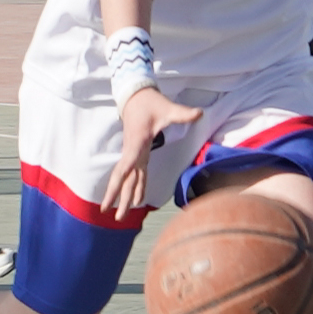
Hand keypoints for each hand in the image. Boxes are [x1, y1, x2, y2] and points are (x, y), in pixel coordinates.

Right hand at [104, 85, 203, 215]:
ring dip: (123, 197)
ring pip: (126, 180)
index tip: (114, 191)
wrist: (135, 97)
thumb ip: (183, 113)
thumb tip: (199, 113)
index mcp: (137, 143)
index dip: (121, 179)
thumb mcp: (167, 108)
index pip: (127, 164)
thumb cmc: (150, 103)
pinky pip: (134, 176)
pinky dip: (134, 188)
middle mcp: (132, 152)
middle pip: (122, 178)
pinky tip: (136, 201)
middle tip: (113, 216)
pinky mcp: (138, 155)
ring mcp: (134, 155)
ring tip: (119, 216)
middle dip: (116, 197)